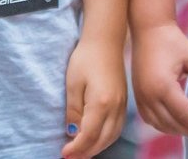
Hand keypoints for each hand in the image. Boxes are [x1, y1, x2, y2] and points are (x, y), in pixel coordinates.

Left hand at [62, 36, 126, 158]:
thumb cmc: (86, 59)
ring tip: (81, 152)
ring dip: (96, 148)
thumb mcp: (73, 84)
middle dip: (86, 152)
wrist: (105, 41)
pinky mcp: (124, 102)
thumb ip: (73, 111)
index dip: (76, 149)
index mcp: (102, 103)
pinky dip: (106, 139)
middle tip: (70, 157)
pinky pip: (117, 128)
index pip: (89, 136)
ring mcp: (122, 106)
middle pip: (102, 140)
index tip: (64, 153)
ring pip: (112, 137)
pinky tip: (96, 139)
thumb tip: (73, 133)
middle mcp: (115, 108)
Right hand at [130, 21, 187, 139]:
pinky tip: (176, 124)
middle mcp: (149, 95)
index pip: (183, 115)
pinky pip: (150, 119)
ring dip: (177, 131)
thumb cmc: (173, 41)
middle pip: (171, 124)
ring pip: (159, 125)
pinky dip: (163, 125)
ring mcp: (141, 97)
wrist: (148, 29)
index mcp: (163, 85)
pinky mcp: (137, 96)